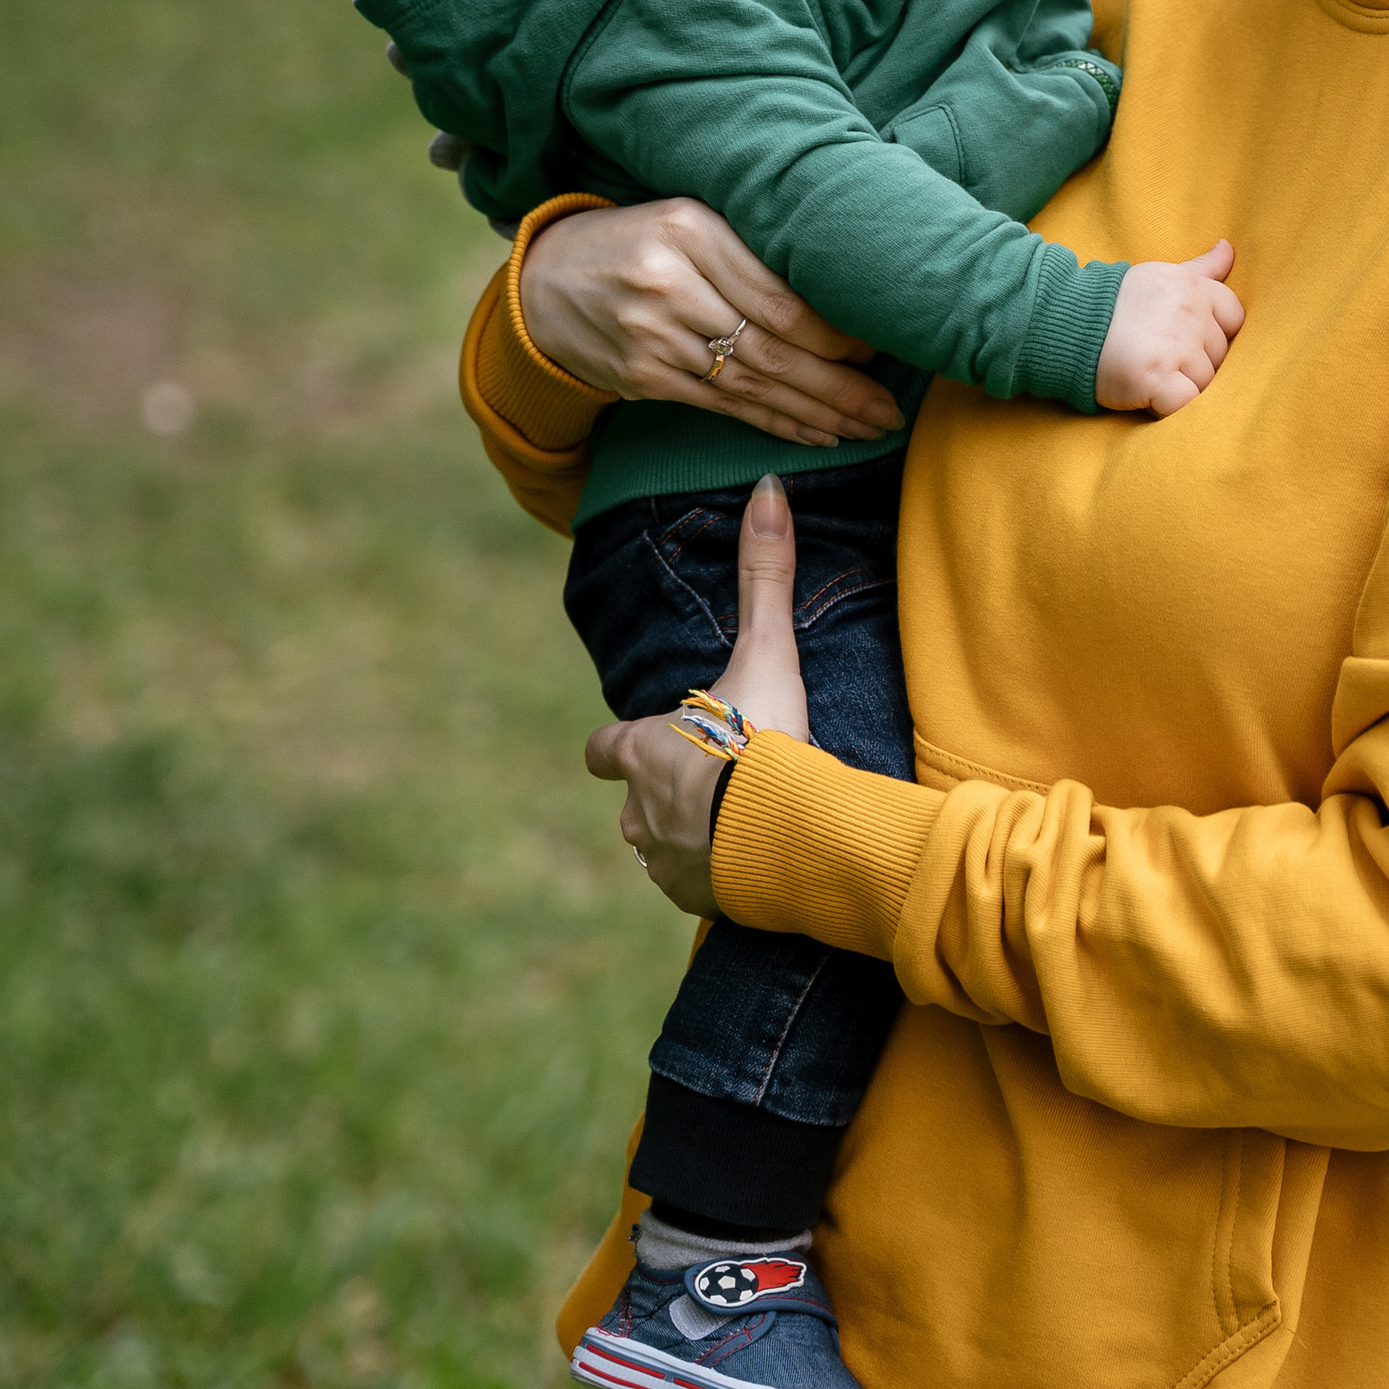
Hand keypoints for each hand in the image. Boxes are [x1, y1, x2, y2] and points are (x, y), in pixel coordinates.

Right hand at [519, 199, 903, 447]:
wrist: (545, 283)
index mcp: (689, 230)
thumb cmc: (639, 242)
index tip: (878, 351)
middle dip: (838, 386)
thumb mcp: (691, 222)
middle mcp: (669, 284)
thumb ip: (752, 253)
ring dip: (816, 412)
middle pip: (770, 346)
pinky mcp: (641, 378)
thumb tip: (842, 304)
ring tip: (867, 428)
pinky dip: (775, 423)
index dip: (834, 333)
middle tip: (889, 410)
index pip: (778, 296)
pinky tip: (816, 434)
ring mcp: (650, 336)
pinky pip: (722, 406)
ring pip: (751, 383)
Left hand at [586, 477, 811, 913]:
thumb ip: (764, 577)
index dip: (615, 746)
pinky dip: (717, 877)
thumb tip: (767, 487)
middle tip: (709, 784)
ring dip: (687, 839)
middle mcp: (637, 810)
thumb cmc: (762, 740)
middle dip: (661, 797)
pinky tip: (750, 867)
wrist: (785, 835)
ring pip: (660, 850)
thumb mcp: (766, 653)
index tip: (628, 744)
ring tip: (734, 828)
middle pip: (631, 804)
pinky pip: (697, 889)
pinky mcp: (696, 901)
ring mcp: (663, 860)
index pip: (604, 749)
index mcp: (642, 751)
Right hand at [1094, 241, 1243, 416]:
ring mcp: (1174, 347)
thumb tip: (1228, 247)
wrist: (1067, 323)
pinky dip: (1169, 407)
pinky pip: (1185, 404)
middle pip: (1220, 356)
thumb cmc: (1118, 303)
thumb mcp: (1162, 275)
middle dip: (1195, 363)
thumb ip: (1201, 267)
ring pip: (1205, 383)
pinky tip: (1149, 395)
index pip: (1234, 318)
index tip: (1184, 337)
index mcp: (1193, 287)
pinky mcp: (1155, 378)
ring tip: (1151, 373)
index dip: (1212, 334)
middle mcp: (1189, 314)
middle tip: (1159, 356)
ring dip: (1181, 386)